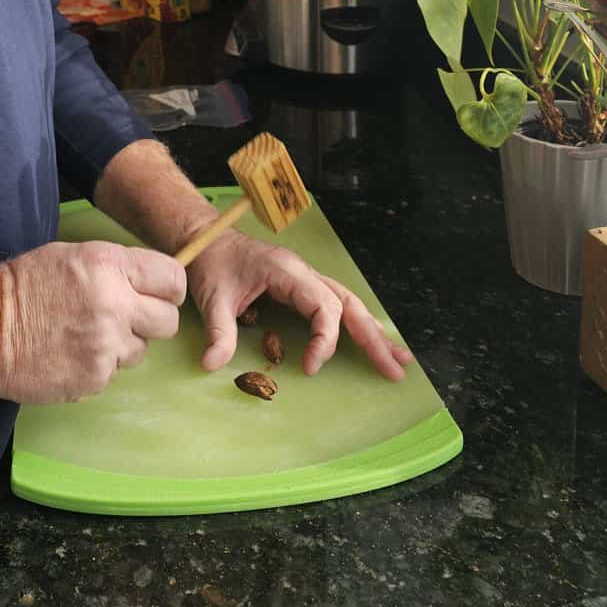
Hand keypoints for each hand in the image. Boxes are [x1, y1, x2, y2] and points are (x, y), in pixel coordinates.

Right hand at [0, 240, 186, 404]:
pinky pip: (114, 372)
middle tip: (126, 318)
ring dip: (123, 345)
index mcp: (109, 265)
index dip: (168, 289)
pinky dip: (99, 365)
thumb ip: (114, 268)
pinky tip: (72, 352)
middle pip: (169, 321)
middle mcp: (115, 304)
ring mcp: (106, 345)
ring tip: (87, 334)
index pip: (172, 279)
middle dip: (152, 320)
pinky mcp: (94, 378)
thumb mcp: (71, 256)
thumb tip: (149, 281)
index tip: (158, 295)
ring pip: (142, 350)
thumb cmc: (21, 287)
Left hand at [185, 231, 413, 381]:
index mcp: (287, 271)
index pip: (323, 306)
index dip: (325, 339)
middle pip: (349, 304)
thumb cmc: (212, 261)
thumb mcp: (211, 297)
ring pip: (349, 302)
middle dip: (373, 338)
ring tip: (398, 358)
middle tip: (395, 369)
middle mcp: (303, 272)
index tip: (310, 367)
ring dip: (373, 331)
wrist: (208, 236)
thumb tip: (212, 366)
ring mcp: (305, 277)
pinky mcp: (301, 285)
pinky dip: (356, 322)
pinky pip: (336, 303)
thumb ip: (217, 332)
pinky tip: (372, 339)